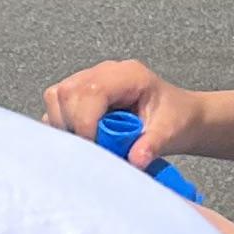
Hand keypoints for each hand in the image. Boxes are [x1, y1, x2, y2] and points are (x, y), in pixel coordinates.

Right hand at [43, 59, 201, 165]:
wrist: (178, 116)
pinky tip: (85, 138)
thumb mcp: (170, 132)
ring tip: (90, 142)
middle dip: (72, 125)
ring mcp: (88, 82)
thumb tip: (136, 160)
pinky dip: (64, 128)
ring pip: (55, 99)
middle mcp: (104, 73)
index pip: (91, 91)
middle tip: (93, 146)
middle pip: (66, 93)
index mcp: (128, 76)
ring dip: (65, 127)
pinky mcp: (79, 96)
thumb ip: (152, 144)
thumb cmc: (175, 118)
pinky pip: (56, 108)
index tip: (94, 146)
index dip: (85, 122)